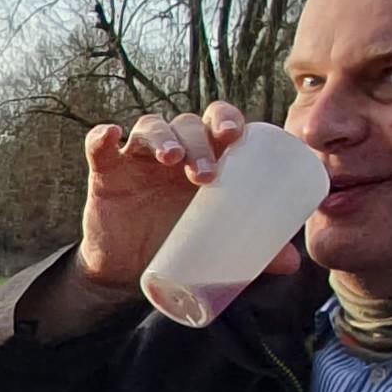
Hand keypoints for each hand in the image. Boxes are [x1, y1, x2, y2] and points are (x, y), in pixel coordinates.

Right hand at [69, 101, 258, 296]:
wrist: (130, 271)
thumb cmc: (179, 241)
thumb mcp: (217, 243)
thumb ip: (254, 249)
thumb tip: (293, 261)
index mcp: (205, 157)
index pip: (218, 123)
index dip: (227, 120)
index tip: (236, 136)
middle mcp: (173, 149)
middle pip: (187, 124)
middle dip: (199, 142)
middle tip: (206, 175)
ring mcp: (137, 158)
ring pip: (150, 127)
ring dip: (162, 137)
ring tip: (171, 159)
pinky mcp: (105, 172)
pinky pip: (99, 145)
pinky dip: (101, 137)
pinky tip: (110, 136)